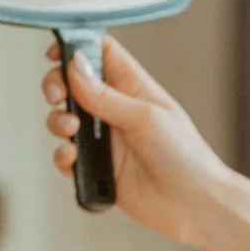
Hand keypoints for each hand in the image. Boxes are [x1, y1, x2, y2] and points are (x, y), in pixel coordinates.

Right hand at [42, 36, 234, 250]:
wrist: (193, 204)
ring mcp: (106, 139)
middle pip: (74, 84)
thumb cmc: (184, 156)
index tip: (56, 51)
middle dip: (57, 85)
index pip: (102, 53)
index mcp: (134, 88)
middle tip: (57, 94)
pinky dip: (62, 155)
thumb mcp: (145, 118)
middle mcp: (117, 110)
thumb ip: (106, 95)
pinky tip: (72, 157)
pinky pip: (68, 157)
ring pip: (65, 119)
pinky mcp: (98, 168)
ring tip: (70, 129)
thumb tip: (76, 66)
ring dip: (57, 120)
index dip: (77, 46)